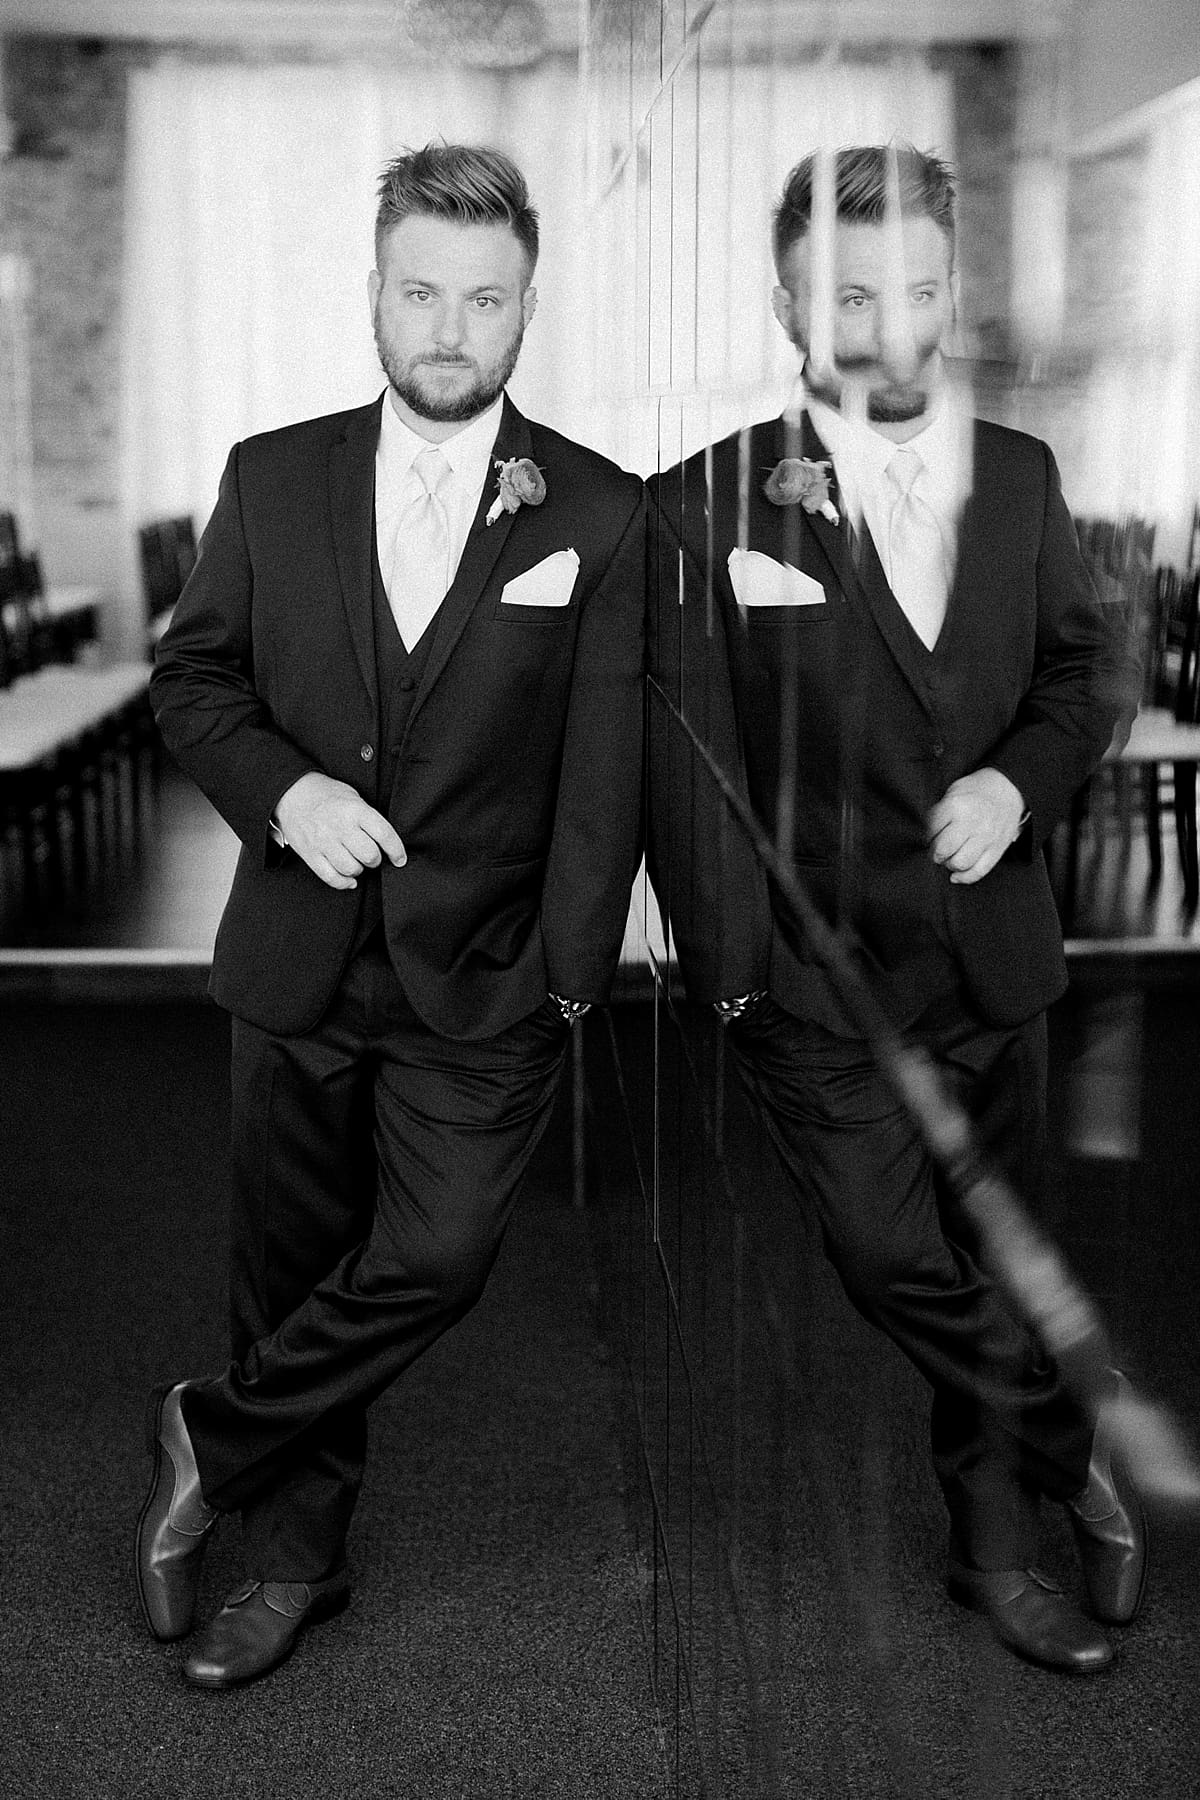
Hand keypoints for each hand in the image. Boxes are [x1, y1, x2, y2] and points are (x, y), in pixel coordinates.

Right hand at [274, 772, 405, 891]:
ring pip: (351, 869)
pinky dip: (343, 882)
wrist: (292, 792)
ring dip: (358, 870)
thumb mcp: (353, 797)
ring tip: (356, 862)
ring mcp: (324, 842)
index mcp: (355, 810)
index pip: (384, 834)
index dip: (396, 850)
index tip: (400, 859)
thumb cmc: (327, 795)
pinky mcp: (310, 854)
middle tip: (371, 856)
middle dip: (375, 860)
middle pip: (370, 856)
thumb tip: (386, 841)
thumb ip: (369, 817)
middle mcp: (341, 827)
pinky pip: (331, 877)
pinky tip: (349, 879)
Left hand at [927, 768, 1025, 885]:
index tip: (929, 838)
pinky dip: (965, 877)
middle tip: (936, 851)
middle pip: (943, 850)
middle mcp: (971, 822)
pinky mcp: (997, 849)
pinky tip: (956, 875)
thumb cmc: (976, 791)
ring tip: (949, 858)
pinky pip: (979, 871)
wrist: (1008, 789)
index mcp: (955, 805)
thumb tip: (926, 836)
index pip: (930, 831)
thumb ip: (939, 813)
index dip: (926, 838)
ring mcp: (986, 837)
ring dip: (949, 865)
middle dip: (935, 854)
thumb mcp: (952, 792)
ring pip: (960, 863)